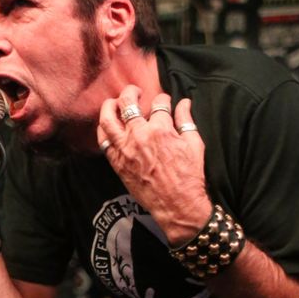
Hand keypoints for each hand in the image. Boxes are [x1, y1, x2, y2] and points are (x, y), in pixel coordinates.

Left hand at [97, 85, 211, 243]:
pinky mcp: (117, 163)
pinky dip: (104, 130)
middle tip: (135, 92)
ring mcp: (125, 149)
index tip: (164, 103)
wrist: (177, 205)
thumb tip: (184, 102)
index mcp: (161, 129)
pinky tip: (108, 126)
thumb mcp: (194, 145)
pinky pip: (103, 141)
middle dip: (131, 92)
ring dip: (109, 106)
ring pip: (108, 119)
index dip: (163, 100)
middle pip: (127, 103)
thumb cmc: (189, 176)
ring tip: (114, 103)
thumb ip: (186, 120)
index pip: (159, 103)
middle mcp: (140, 135)